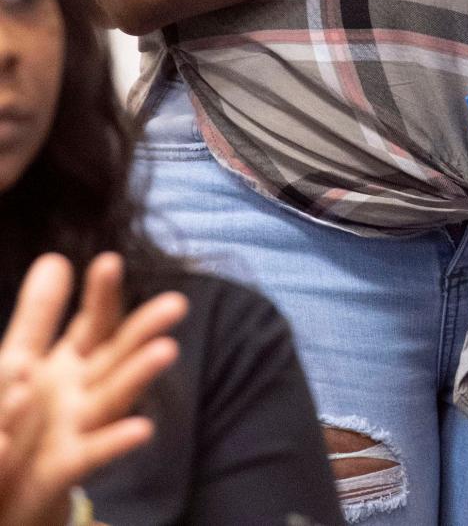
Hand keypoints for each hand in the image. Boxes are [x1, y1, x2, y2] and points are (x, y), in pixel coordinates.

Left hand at [0, 253, 186, 525]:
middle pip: (119, 355)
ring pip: (114, 397)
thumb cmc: (23, 416)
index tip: (109, 260)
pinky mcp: (66, 466)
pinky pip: (93, 453)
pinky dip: (117, 441)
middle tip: (177, 303)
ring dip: (139, 376)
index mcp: (74, 361)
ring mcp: (80, 427)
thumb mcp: (23, 358)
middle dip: (145, 329)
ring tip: (166, 352)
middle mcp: (85, 390)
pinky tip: (143, 429)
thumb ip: (40, 313)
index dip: (103, 294)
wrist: (9, 485)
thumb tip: (57, 257)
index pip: (97, 321)